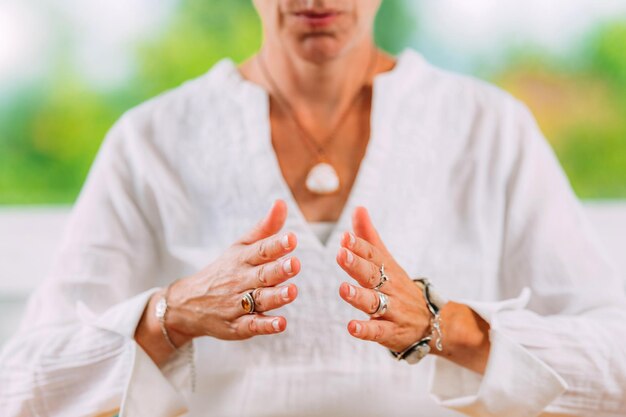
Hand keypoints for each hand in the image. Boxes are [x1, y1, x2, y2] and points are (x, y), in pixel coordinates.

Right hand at [164, 199, 300, 343]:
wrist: (187, 303)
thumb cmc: (224, 270)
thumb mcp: (241, 247)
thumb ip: (265, 228)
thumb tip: (282, 203)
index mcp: (242, 259)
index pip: (261, 250)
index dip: (277, 244)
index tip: (292, 238)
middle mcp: (240, 281)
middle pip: (262, 275)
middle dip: (279, 269)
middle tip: (295, 263)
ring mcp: (237, 304)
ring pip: (259, 300)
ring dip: (276, 296)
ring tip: (292, 291)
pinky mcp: (237, 326)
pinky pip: (252, 326)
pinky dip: (265, 326)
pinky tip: (281, 323)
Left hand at [336, 206, 490, 372]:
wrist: (433, 322)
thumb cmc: (399, 287)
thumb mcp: (387, 261)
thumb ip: (369, 236)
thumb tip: (358, 208)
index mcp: (387, 269)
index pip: (373, 254)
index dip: (359, 245)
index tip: (344, 237)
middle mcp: (389, 288)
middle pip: (373, 274)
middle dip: (357, 264)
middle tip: (341, 254)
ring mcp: (391, 310)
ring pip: (375, 302)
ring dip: (359, 296)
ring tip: (343, 288)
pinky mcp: (391, 332)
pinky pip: (378, 331)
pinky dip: (365, 330)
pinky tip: (352, 327)